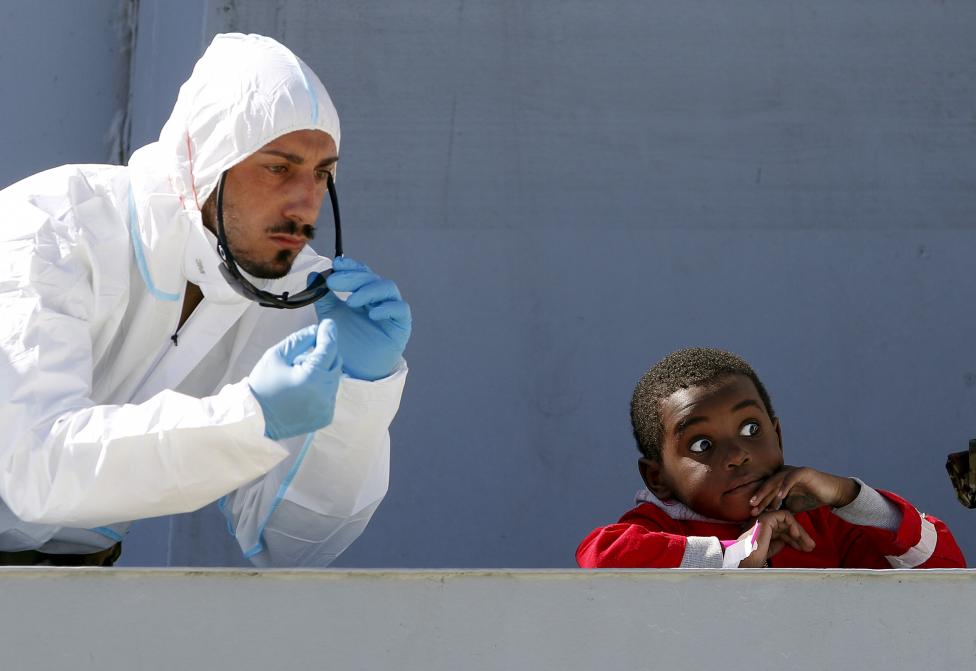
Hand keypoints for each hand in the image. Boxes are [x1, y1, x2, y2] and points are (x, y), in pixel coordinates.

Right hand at [248, 320, 341, 439]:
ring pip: (333, 378)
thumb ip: (299, 339)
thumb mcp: (276, 355)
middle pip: (335, 362)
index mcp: (312, 377)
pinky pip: (330, 394)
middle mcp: (324, 393)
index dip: (328, 333)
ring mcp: (326, 407)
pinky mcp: (325, 416)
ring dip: (322, 370)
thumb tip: (316, 330)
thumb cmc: (262, 386)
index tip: (328, 324)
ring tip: (299, 372)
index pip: (329, 348)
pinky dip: (322, 386)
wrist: (254, 420)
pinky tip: (303, 387)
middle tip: (307, 349)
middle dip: (324, 352)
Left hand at [309, 256, 411, 380]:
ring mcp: (392, 310)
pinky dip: (386, 308)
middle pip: (372, 278)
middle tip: (334, 281)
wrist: (357, 369)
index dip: (351, 266)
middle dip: (353, 277)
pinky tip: (371, 314)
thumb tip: (313, 275)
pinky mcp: (402, 324)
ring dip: (368, 290)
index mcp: (364, 293)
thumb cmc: (346, 342)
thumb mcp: (330, 316)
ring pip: (387, 288)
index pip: (361, 272)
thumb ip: (323, 296)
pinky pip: (400, 309)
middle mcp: (379, 298)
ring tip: (350, 302)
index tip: (336, 265)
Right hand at [737, 510, 815, 567]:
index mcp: (762, 530)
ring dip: (800, 532)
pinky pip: (784, 516)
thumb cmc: (754, 558)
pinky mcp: (767, 518)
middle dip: (801, 536)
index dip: (795, 540)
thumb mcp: (770, 549)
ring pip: (788, 520)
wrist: (745, 558)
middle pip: (787, 526)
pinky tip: (798, 536)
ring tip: (809, 544)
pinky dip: (793, 524)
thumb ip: (779, 542)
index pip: (783, 531)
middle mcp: (762, 522)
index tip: (804, 548)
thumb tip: (790, 539)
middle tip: (811, 546)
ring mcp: (763, 519)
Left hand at [749, 466, 859, 516]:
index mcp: (779, 480)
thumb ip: (779, 509)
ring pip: (776, 481)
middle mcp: (783, 473)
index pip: (766, 491)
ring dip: (767, 492)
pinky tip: (780, 496)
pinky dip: (785, 486)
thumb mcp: (791, 506)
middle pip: (767, 485)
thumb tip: (766, 519)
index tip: (751, 512)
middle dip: (759, 497)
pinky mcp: (803, 471)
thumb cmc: (810, 499)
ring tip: (759, 502)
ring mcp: (792, 471)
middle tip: (751, 507)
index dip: (758, 501)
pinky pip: (791, 478)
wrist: (831, 494)